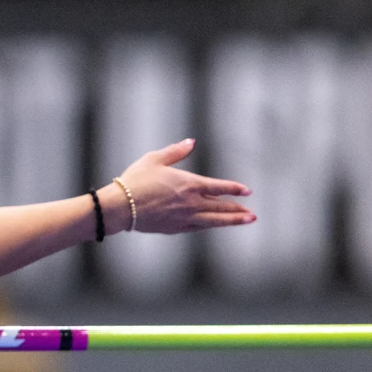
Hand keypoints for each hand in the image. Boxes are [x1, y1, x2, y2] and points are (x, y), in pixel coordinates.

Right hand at [115, 139, 253, 234]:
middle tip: (251, 213)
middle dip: (238, 209)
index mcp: (189, 184)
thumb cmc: (134, 181)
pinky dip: (210, 226)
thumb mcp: (154, 159)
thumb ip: (175, 151)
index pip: (219, 187)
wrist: (120, 207)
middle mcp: (191, 203)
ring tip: (246, 220)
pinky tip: (215, 226)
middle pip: (221, 206)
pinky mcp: (175, 228)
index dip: (235, 189)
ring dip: (232, 221)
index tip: (247, 191)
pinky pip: (198, 228)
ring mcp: (184, 218)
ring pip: (214, 220)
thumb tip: (191, 142)